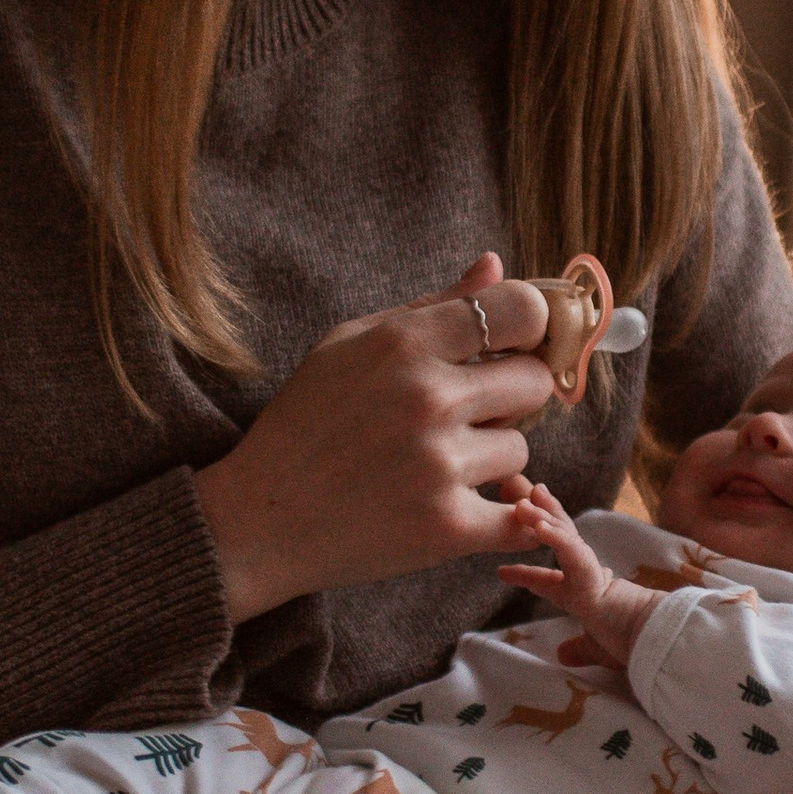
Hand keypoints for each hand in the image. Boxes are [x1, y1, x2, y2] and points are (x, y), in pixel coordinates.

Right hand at [194, 254, 557, 619]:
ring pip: (520, 449)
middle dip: (512, 396)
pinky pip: (522, 517)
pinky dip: (511, 518)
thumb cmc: (304, 425)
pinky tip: (480, 508)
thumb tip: (495, 264)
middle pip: (534, 381)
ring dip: (491, 459)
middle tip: (474, 413)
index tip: (516, 347)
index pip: (522, 310)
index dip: (530, 328)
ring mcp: (439, 465)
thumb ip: (430, 306)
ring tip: (440, 464)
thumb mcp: (349, 345)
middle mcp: (427, 398)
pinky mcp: (447, 528)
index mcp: (403, 344)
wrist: (258, 521)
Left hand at [495, 480, 650, 665]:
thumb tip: (563, 656)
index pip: (552, 578)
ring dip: (542, 519)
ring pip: (564, 538)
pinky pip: (571, 552)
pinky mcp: (593, 578)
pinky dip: (555, 538)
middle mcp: (587, 578)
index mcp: (586, 593)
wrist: (654, 643)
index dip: (528, 573)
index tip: (503, 572)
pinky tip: (539, 525)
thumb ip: (581, 649)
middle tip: (523, 500)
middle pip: (561, 540)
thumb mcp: (599, 648)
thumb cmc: (633, 644)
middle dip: (543, 518)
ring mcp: (590, 575)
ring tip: (521, 503)